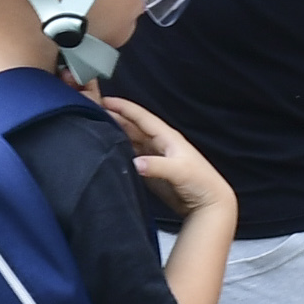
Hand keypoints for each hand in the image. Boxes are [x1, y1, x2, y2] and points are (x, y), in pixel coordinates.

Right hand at [100, 96, 230, 218]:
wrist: (209, 203)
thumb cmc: (200, 183)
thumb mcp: (179, 172)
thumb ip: (157, 167)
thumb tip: (134, 162)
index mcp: (167, 137)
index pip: (142, 117)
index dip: (124, 108)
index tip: (106, 101)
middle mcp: (160, 143)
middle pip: (134, 126)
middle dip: (116, 117)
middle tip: (94, 112)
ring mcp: (156, 156)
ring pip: (133, 139)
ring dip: (117, 132)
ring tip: (98, 127)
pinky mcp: (153, 170)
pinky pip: (133, 154)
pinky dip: (122, 149)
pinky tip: (111, 149)